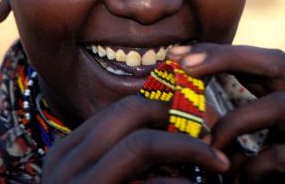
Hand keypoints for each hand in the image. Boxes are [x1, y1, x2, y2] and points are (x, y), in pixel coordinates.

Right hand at [40, 95, 229, 183]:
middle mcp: (64, 165)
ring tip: (219, 162)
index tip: (200, 119)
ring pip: (143, 143)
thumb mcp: (108, 178)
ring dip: (190, 148)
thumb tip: (182, 117)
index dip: (167, 107)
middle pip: (131, 113)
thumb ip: (132, 155)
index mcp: (68, 153)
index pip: (122, 109)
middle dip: (179, 117)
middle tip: (213, 133)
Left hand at [167, 44, 284, 183]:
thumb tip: (179, 89)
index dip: (221, 52)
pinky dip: (251, 170)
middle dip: (228, 58)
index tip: (177, 55)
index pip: (262, 63)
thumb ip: (218, 125)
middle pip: (280, 63)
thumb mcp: (231, 153)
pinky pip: (282, 156)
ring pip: (281, 105)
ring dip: (233, 125)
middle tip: (185, 65)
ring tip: (209, 151)